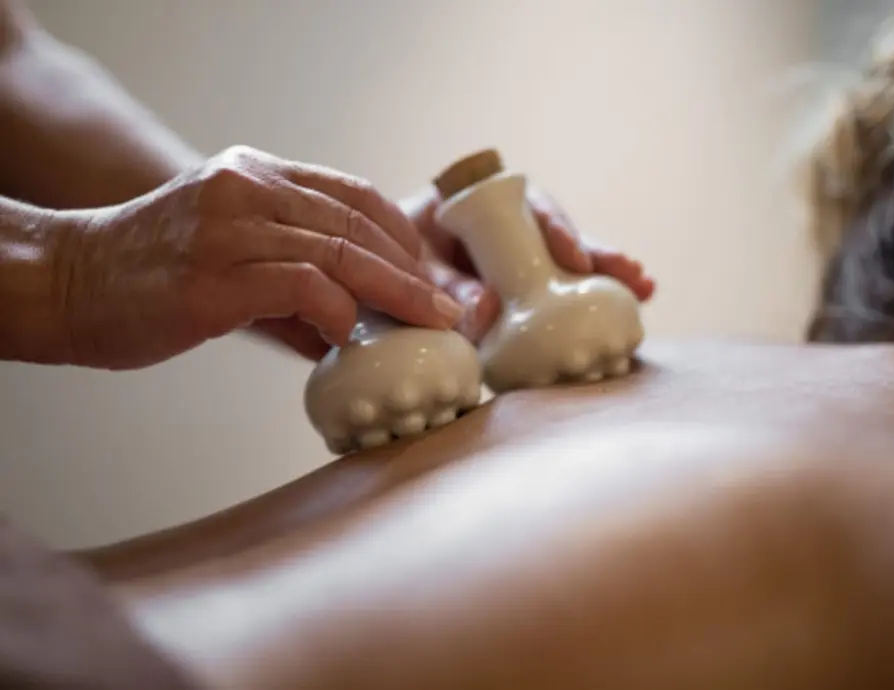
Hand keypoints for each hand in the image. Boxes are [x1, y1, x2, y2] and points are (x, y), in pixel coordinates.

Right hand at [48, 146, 462, 368]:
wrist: (67, 283)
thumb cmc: (152, 274)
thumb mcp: (229, 252)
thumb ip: (293, 282)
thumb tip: (353, 325)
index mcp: (254, 174)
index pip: (353, 194)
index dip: (401, 236)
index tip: (427, 274)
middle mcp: (246, 189)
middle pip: (357, 224)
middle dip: (412, 270)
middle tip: (446, 307)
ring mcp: (229, 229)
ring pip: (339, 251)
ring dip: (394, 292)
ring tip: (426, 322)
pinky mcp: (213, 276)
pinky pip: (301, 284)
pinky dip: (337, 310)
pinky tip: (348, 332)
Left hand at [402, 185, 655, 342]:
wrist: (374, 279)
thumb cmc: (388, 262)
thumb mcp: (411, 270)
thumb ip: (441, 286)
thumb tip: (484, 310)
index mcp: (478, 202)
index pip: (524, 205)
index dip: (552, 228)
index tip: (571, 256)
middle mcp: (505, 223)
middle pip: (558, 232)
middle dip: (596, 253)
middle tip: (632, 274)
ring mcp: (515, 254)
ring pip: (564, 260)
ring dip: (603, 274)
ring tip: (642, 289)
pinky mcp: (519, 284)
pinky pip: (555, 287)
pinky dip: (584, 298)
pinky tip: (627, 304)